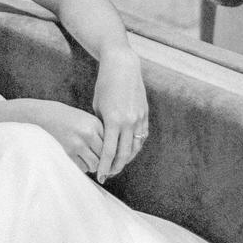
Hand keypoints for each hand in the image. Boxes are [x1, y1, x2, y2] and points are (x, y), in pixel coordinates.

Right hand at [18, 99, 105, 174]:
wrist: (48, 116)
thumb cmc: (70, 119)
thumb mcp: (88, 120)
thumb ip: (100, 133)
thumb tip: (112, 156)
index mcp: (96, 124)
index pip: (111, 144)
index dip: (112, 153)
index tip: (111, 158)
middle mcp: (88, 133)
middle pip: (105, 156)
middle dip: (104, 161)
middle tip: (102, 163)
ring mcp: (78, 144)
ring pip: (95, 164)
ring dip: (94, 166)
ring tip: (90, 161)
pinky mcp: (68, 153)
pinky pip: (83, 168)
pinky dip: (84, 167)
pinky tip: (81, 160)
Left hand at [92, 45, 148, 183]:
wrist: (122, 66)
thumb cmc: (105, 85)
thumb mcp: (97, 107)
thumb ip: (102, 127)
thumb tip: (103, 145)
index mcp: (113, 120)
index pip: (108, 152)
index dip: (104, 167)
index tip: (100, 177)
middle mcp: (128, 121)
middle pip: (123, 154)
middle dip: (115, 167)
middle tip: (109, 174)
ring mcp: (139, 118)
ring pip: (135, 147)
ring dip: (127, 158)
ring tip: (118, 164)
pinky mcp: (145, 114)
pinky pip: (142, 136)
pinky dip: (136, 146)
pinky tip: (128, 151)